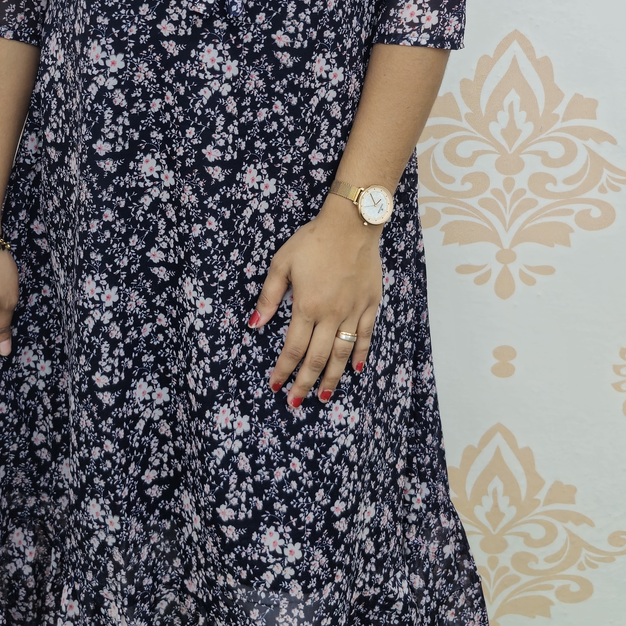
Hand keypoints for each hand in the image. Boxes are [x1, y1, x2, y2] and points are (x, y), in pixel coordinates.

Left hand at [251, 200, 381, 405]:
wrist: (352, 223)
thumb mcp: (281, 264)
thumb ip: (269, 297)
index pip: (292, 348)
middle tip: (296, 402)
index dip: (283, 370)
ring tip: (324, 395)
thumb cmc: (312, 240)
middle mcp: (331, 315)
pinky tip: (355, 369)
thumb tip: (254, 325)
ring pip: (342, 353)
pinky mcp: (370, 305)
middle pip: (317, 358)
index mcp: (306, 306)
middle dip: (304, 382)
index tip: (275, 385)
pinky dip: (360, 354)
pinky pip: (366, 336)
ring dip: (332, 378)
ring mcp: (353, 312)